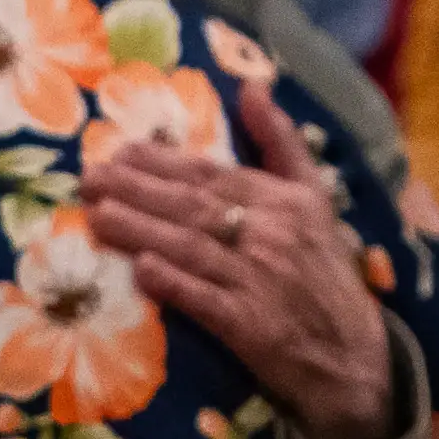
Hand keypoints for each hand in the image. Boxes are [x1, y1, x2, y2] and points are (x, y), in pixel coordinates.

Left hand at [80, 82, 395, 438]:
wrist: (348, 353)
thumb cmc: (323, 271)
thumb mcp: (315, 198)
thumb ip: (282, 142)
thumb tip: (253, 85)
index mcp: (287, 200)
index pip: (216, 174)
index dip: (166, 163)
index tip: (121, 150)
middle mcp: (272, 234)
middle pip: (194, 206)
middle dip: (138, 190)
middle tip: (90, 177)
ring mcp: (259, 279)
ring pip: (190, 246)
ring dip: (142, 230)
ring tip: (97, 214)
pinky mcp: (249, 325)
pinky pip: (204, 298)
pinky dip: (173, 282)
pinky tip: (142, 269)